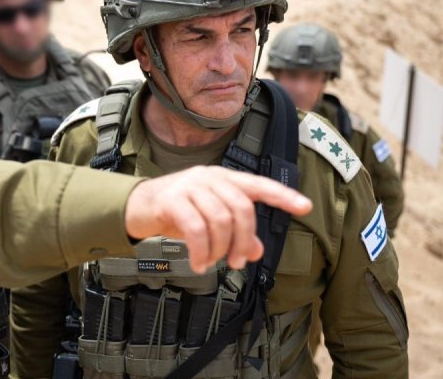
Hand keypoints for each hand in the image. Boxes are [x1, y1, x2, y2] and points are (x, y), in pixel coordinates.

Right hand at [124, 166, 311, 272]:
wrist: (137, 206)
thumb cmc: (176, 211)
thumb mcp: (208, 221)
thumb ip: (235, 234)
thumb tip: (257, 252)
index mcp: (223, 178)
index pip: (258, 185)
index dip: (283, 196)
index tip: (305, 207)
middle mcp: (209, 177)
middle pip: (241, 209)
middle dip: (243, 241)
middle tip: (236, 263)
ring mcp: (189, 186)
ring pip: (220, 220)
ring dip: (220, 249)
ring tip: (212, 263)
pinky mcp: (172, 199)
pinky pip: (196, 229)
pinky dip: (201, 252)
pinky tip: (198, 264)